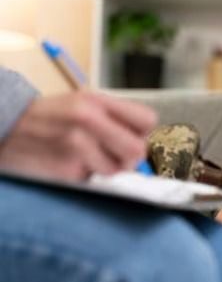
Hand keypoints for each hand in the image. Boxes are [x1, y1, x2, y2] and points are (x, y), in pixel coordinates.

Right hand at [0, 90, 157, 180]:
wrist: (5, 127)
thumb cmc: (49, 118)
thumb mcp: (81, 103)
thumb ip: (114, 117)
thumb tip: (143, 141)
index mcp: (95, 101)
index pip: (147, 120)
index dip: (141, 132)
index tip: (130, 136)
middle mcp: (88, 119)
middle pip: (138, 149)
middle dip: (129, 157)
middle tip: (113, 155)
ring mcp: (77, 146)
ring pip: (117, 170)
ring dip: (105, 168)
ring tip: (85, 158)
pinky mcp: (67, 170)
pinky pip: (93, 181)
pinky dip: (85, 177)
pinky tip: (68, 164)